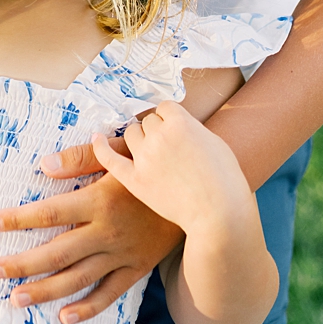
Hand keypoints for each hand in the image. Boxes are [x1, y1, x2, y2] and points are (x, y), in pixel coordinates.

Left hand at [0, 139, 183, 323]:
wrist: (199, 196)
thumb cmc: (150, 168)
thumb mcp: (117, 153)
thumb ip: (78, 158)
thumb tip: (42, 166)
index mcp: (99, 201)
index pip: (50, 212)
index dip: (19, 219)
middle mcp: (108, 232)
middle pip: (58, 253)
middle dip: (22, 264)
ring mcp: (123, 254)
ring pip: (79, 278)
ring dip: (46, 291)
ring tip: (15, 299)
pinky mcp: (136, 268)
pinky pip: (111, 293)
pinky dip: (88, 308)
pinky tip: (64, 317)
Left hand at [92, 102, 251, 238]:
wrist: (220, 215)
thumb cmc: (225, 181)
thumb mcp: (216, 144)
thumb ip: (191, 129)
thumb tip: (175, 122)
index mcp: (181, 124)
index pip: (165, 108)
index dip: (171, 119)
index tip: (176, 130)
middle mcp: (159, 136)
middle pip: (148, 121)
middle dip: (158, 130)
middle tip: (170, 148)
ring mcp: (144, 158)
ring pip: (131, 134)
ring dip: (140, 139)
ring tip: (153, 152)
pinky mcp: (134, 179)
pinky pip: (108, 157)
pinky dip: (101, 146)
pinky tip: (97, 138)